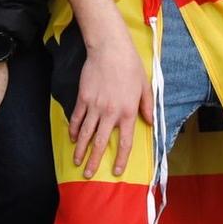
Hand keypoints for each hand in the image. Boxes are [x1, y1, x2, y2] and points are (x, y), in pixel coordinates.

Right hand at [71, 37, 151, 178]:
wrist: (110, 49)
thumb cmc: (130, 66)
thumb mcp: (145, 86)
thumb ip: (147, 106)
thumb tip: (151, 122)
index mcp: (128, 112)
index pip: (124, 142)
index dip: (120, 158)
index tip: (116, 171)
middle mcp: (110, 113)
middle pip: (100, 142)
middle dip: (93, 160)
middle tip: (88, 174)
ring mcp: (95, 106)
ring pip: (85, 133)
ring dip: (80, 149)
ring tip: (76, 161)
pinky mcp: (83, 98)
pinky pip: (76, 118)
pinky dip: (73, 130)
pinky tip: (71, 138)